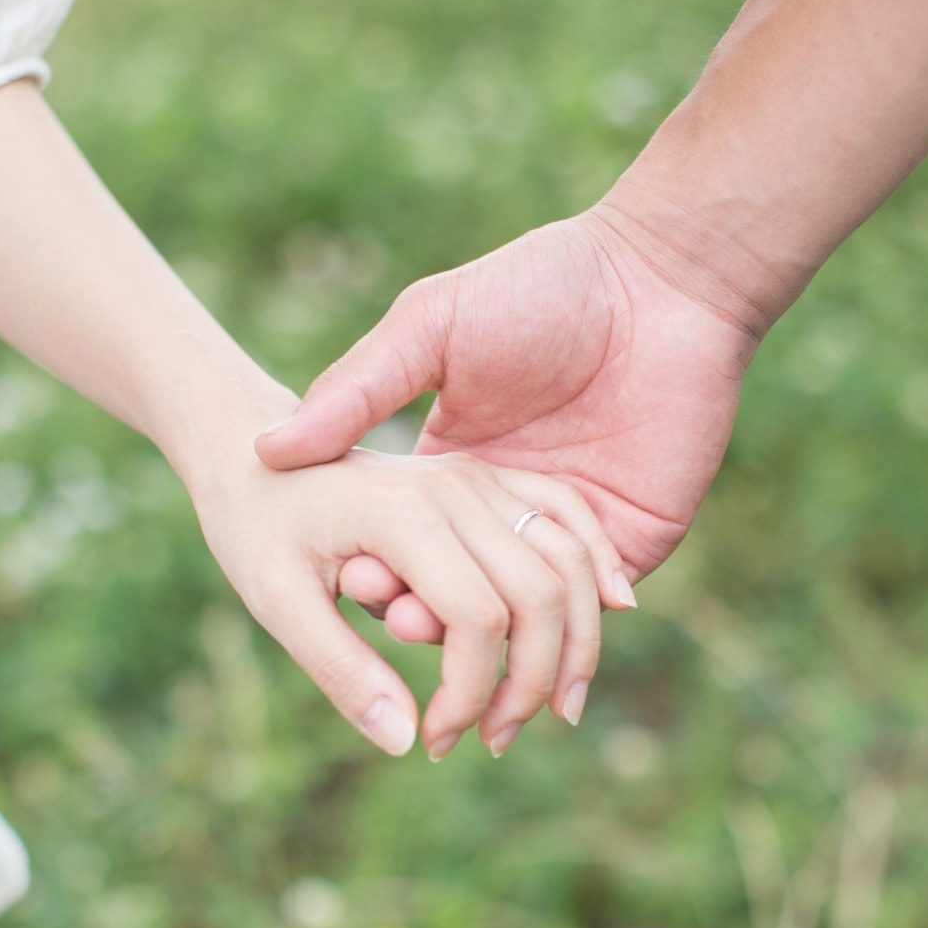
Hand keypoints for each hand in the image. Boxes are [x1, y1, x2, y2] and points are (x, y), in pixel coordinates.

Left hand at [183, 426, 618, 759]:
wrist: (250, 451)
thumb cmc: (253, 529)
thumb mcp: (276, 604)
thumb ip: (342, 671)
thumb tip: (406, 743)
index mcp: (405, 516)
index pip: (478, 621)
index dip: (471, 695)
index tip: (436, 742)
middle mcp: (457, 487)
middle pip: (539, 596)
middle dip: (531, 683)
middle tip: (493, 741)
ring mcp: (481, 477)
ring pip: (567, 561)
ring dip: (578, 641)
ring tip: (555, 709)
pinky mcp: (490, 478)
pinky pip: (567, 515)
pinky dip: (599, 562)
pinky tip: (615, 608)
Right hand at [254, 203, 760, 639]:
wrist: (660, 278)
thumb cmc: (541, 285)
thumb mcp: (431, 328)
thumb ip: (358, 390)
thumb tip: (267, 449)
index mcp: (453, 472)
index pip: (406, 551)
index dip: (380, 572)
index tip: (354, 581)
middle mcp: (508, 514)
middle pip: (462, 599)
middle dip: (429, 623)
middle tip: (403, 624)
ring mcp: (572, 532)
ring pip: (527, 620)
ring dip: (494, 648)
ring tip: (459, 649)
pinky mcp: (633, 539)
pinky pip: (595, 605)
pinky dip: (566, 629)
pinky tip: (533, 637)